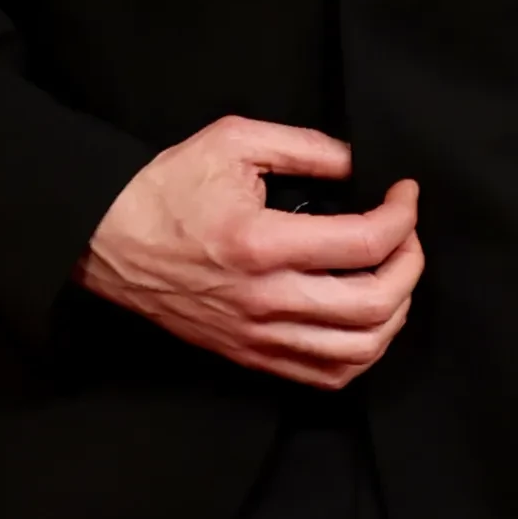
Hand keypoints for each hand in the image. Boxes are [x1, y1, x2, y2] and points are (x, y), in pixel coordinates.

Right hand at [80, 118, 422, 388]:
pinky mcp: (248, 354)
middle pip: (375, 305)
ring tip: (393, 278)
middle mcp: (264, 299)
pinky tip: (366, 323)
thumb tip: (357, 162)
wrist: (107, 240)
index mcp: (261, 243)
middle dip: (410, 266)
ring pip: (358, 351)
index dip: (402, 217)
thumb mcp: (232, 142)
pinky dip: (361, 355)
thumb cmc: (165, 189)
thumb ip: (303, 147)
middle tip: (407, 236)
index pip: (364, 243)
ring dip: (394, 315)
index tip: (405, 194)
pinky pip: (324, 376)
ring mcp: (257, 335)